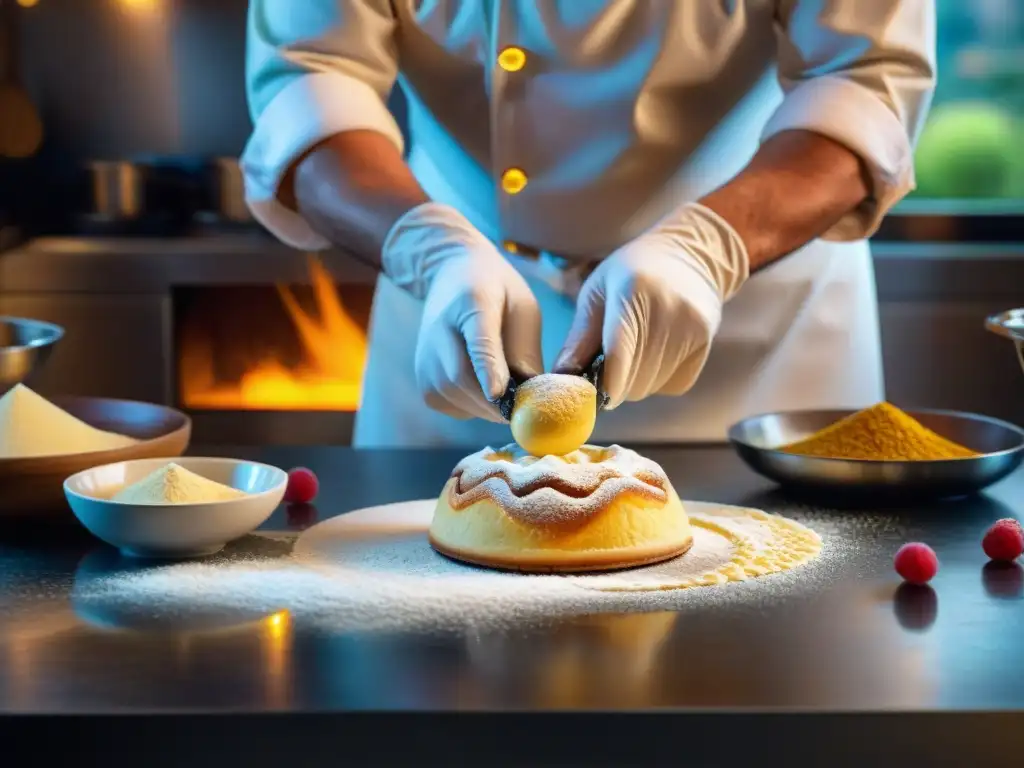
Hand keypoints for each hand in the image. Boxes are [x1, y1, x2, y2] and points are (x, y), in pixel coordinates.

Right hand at [382, 203, 542, 421]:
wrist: (451, 273)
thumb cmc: (498, 292)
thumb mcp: (523, 307)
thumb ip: (525, 349)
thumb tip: (531, 396)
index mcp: (473, 302)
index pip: (478, 339)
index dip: (487, 367)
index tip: (497, 393)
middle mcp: (439, 330)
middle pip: (463, 377)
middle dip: (498, 403)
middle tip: (527, 410)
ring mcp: (425, 356)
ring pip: (457, 397)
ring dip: (488, 407)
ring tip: (508, 394)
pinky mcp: (422, 378)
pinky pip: (451, 406)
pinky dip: (473, 407)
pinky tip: (485, 389)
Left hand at [554, 203, 747, 408]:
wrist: (690, 255)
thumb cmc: (630, 272)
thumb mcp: (597, 292)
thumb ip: (580, 337)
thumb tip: (561, 378)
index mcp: (633, 292)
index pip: (619, 351)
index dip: (606, 383)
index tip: (594, 398)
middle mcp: (668, 311)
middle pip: (634, 378)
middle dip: (614, 384)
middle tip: (606, 369)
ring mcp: (692, 328)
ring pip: (652, 386)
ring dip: (634, 383)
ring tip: (632, 355)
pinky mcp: (705, 344)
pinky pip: (674, 385)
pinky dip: (658, 380)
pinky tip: (655, 355)